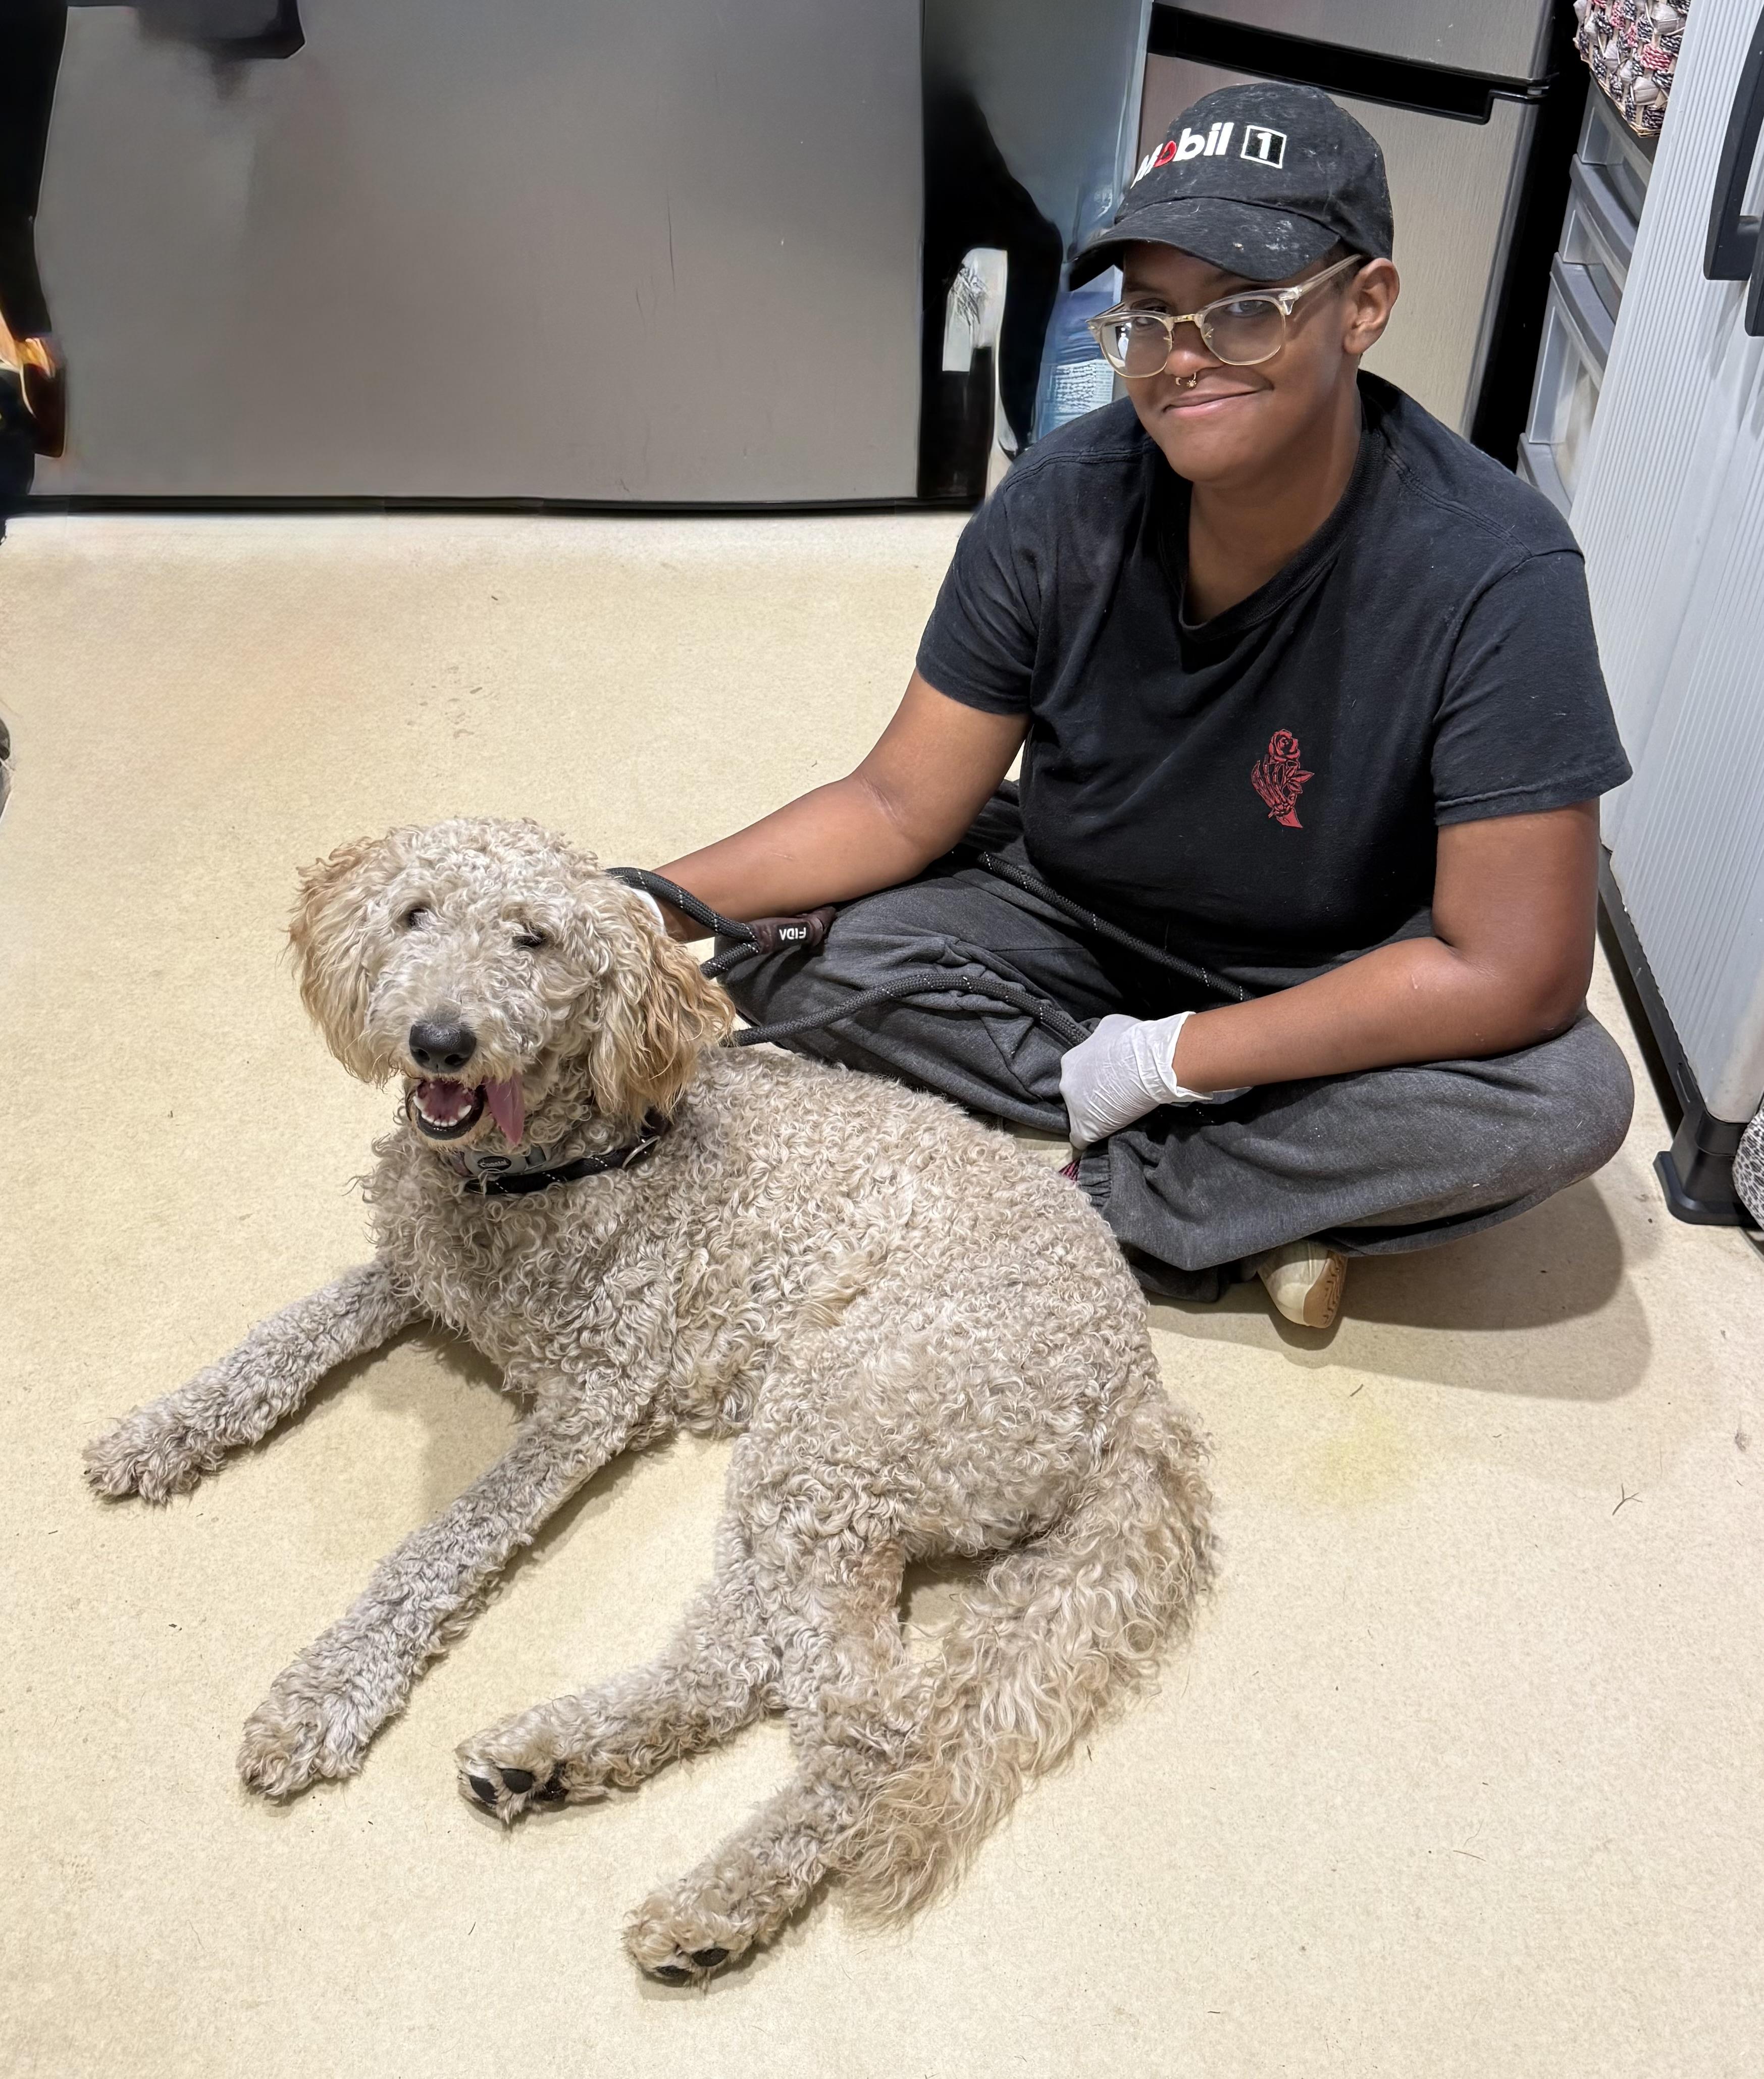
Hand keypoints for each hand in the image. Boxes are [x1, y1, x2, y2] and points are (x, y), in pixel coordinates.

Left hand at [1059, 1012, 1248, 1149]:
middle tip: (1115, 1095)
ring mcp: (1074, 1108)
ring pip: (1079, 1116)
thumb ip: (1100, 1041)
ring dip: (1094, 1115)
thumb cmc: (1134, 1041)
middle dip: (1092, 1095)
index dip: (1094, 1078)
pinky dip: (1092, 1138)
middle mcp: (1066, 1083)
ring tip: (1115, 1115)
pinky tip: (1104, 1136)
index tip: (1109, 1079)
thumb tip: (1105, 1045)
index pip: (1077, 1073)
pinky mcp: (1085, 1128)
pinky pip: (1082, 1139)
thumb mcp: (1110, 1029)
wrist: (1150, 1064)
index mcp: (1071, 1061)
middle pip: (1076, 1095)